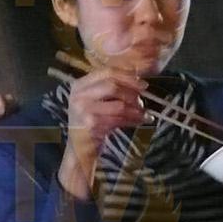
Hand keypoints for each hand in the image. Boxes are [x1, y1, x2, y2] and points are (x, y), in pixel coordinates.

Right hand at [58, 67, 146, 198]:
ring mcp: (83, 110)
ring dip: (135, 109)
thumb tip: (138, 77)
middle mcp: (79, 95)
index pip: (107, 72)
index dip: (128, 77)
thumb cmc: (92, 123)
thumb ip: (110, 88)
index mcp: (80, 85)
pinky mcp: (91, 124)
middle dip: (132, 93)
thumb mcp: (96, 102)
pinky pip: (118, 119)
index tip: (143, 84)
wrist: (80, 148)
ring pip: (118, 105)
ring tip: (143, 113)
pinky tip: (140, 121)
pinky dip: (133, 120)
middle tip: (142, 101)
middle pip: (112, 86)